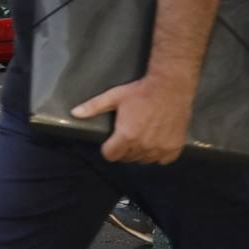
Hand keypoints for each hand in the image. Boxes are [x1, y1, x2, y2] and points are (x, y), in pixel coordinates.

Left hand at [72, 75, 192, 163]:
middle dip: (123, 149)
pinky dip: (158, 155)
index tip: (111, 141)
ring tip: (140, 138)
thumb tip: (74, 113)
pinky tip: (155, 143)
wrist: (170, 87)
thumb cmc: (140, 92)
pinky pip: (162, 160)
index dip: (108, 148)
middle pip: (127, 158)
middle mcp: (143, 146)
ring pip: (144, 160)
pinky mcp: (174, 148)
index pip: (110, 155)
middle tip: (126, 135)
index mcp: (126, 136)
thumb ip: (93, 107)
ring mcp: (160, 149)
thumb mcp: (113, 97)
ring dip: (139, 153)